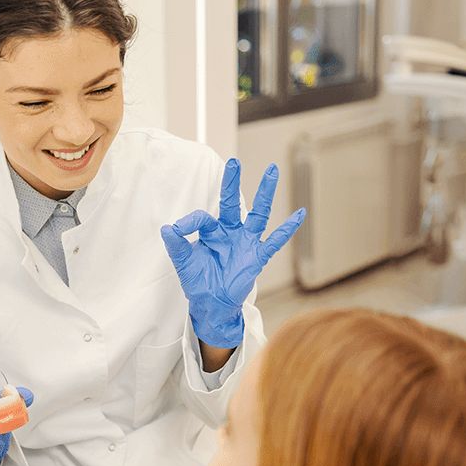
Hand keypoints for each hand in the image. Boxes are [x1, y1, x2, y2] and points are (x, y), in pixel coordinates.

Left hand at [161, 160, 303, 347]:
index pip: (202, 218)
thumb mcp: (183, 263)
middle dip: (232, 182)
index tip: (177, 229)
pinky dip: (287, 229)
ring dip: (265, 193)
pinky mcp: (257, 256)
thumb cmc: (198, 281)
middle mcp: (229, 232)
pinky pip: (274, 241)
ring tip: (272, 170)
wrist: (211, 304)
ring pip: (258, 213)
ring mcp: (245, 242)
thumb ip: (176, 245)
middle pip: (231, 202)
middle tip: (234, 161)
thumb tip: (166, 228)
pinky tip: (299, 214)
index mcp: (211, 232)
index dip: (190, 221)